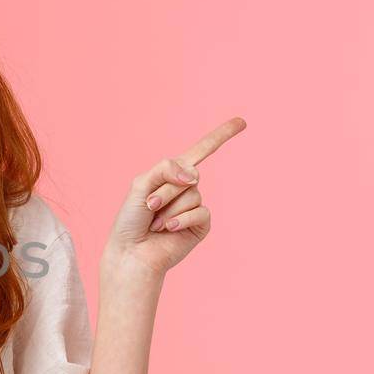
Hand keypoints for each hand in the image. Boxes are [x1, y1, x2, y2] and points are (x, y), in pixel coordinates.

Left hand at [106, 117, 246, 277]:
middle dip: (165, 190)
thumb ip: (166, 169)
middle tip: (149, 205)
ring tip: (156, 222)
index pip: (201, 150)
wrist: (131, 252)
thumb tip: (195, 173)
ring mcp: (195, 206)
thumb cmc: (131, 219)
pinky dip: (181, 219)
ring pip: (193, 194)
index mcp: (171, 174)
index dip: (221, 135)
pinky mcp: (201, 225)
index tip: (242, 121)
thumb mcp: (142, 183)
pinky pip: (201, 212)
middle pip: (188, 173)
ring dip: (169, 208)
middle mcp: (186, 187)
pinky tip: (168, 229)